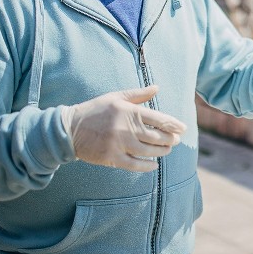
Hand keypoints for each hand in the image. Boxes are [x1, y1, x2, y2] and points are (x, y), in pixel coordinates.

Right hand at [61, 85, 185, 171]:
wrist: (69, 129)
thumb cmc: (95, 110)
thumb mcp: (116, 97)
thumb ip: (138, 94)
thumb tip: (157, 87)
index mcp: (129, 111)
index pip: (159, 119)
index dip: (174, 125)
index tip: (183, 128)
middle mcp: (126, 128)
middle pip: (157, 137)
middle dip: (170, 139)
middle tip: (175, 139)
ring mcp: (120, 145)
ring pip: (149, 151)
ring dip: (162, 151)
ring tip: (167, 150)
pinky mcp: (112, 158)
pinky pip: (135, 165)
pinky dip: (147, 166)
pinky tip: (154, 165)